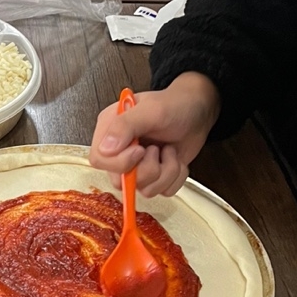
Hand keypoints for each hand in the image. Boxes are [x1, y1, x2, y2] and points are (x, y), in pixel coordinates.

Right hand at [88, 71, 220, 197]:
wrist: (198, 112)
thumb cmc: (174, 105)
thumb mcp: (150, 110)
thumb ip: (125, 126)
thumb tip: (105, 149)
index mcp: (110, 130)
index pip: (99, 160)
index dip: (119, 162)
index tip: (140, 150)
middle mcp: (120, 150)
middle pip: (120, 181)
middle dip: (147, 169)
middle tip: (158, 149)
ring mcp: (138, 166)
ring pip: (144, 189)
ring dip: (165, 172)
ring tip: (169, 150)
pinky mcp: (156, 176)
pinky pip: (163, 191)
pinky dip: (176, 177)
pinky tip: (176, 158)